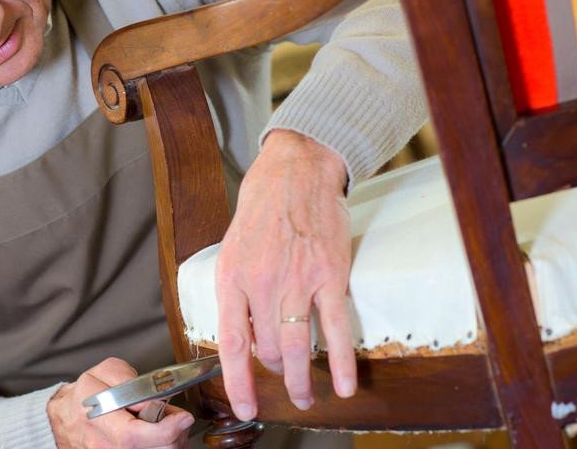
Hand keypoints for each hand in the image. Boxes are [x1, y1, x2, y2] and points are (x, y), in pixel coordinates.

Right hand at [48, 357, 193, 448]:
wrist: (64, 417)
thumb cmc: (87, 393)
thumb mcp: (104, 372)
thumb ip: (130, 380)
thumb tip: (154, 397)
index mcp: (96, 413)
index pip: (133, 434)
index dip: (164, 429)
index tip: (182, 418)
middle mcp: (100, 442)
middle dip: (173, 436)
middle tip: (177, 418)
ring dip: (170, 443)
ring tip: (167, 425)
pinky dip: (160, 447)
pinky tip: (158, 437)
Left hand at [214, 130, 354, 419]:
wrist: (296, 169)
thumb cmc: (263, 206)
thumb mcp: (233, 248)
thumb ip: (238, 291)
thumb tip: (247, 335)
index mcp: (232, 277)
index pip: (232, 342)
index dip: (237, 382)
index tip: (245, 407)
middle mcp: (263, 283)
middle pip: (269, 349)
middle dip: (276, 372)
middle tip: (283, 381)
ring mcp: (298, 281)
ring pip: (299, 347)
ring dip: (302, 379)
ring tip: (305, 397)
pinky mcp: (330, 276)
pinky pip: (337, 329)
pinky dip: (342, 362)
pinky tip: (344, 385)